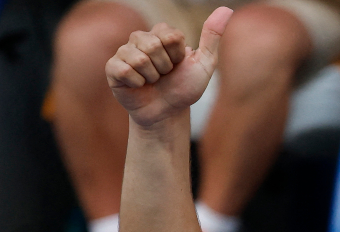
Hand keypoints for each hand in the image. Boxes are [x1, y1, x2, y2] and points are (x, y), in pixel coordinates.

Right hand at [105, 7, 232, 127]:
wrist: (167, 114)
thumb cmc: (184, 89)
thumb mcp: (204, 64)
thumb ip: (212, 36)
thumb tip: (226, 10)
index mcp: (161, 33)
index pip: (170, 35)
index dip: (177, 55)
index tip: (177, 65)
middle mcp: (141, 38)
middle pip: (153, 44)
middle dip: (164, 67)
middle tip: (164, 76)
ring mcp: (125, 52)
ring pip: (139, 58)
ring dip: (151, 76)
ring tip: (151, 81)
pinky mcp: (113, 68)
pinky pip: (123, 70)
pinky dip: (136, 83)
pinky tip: (138, 86)